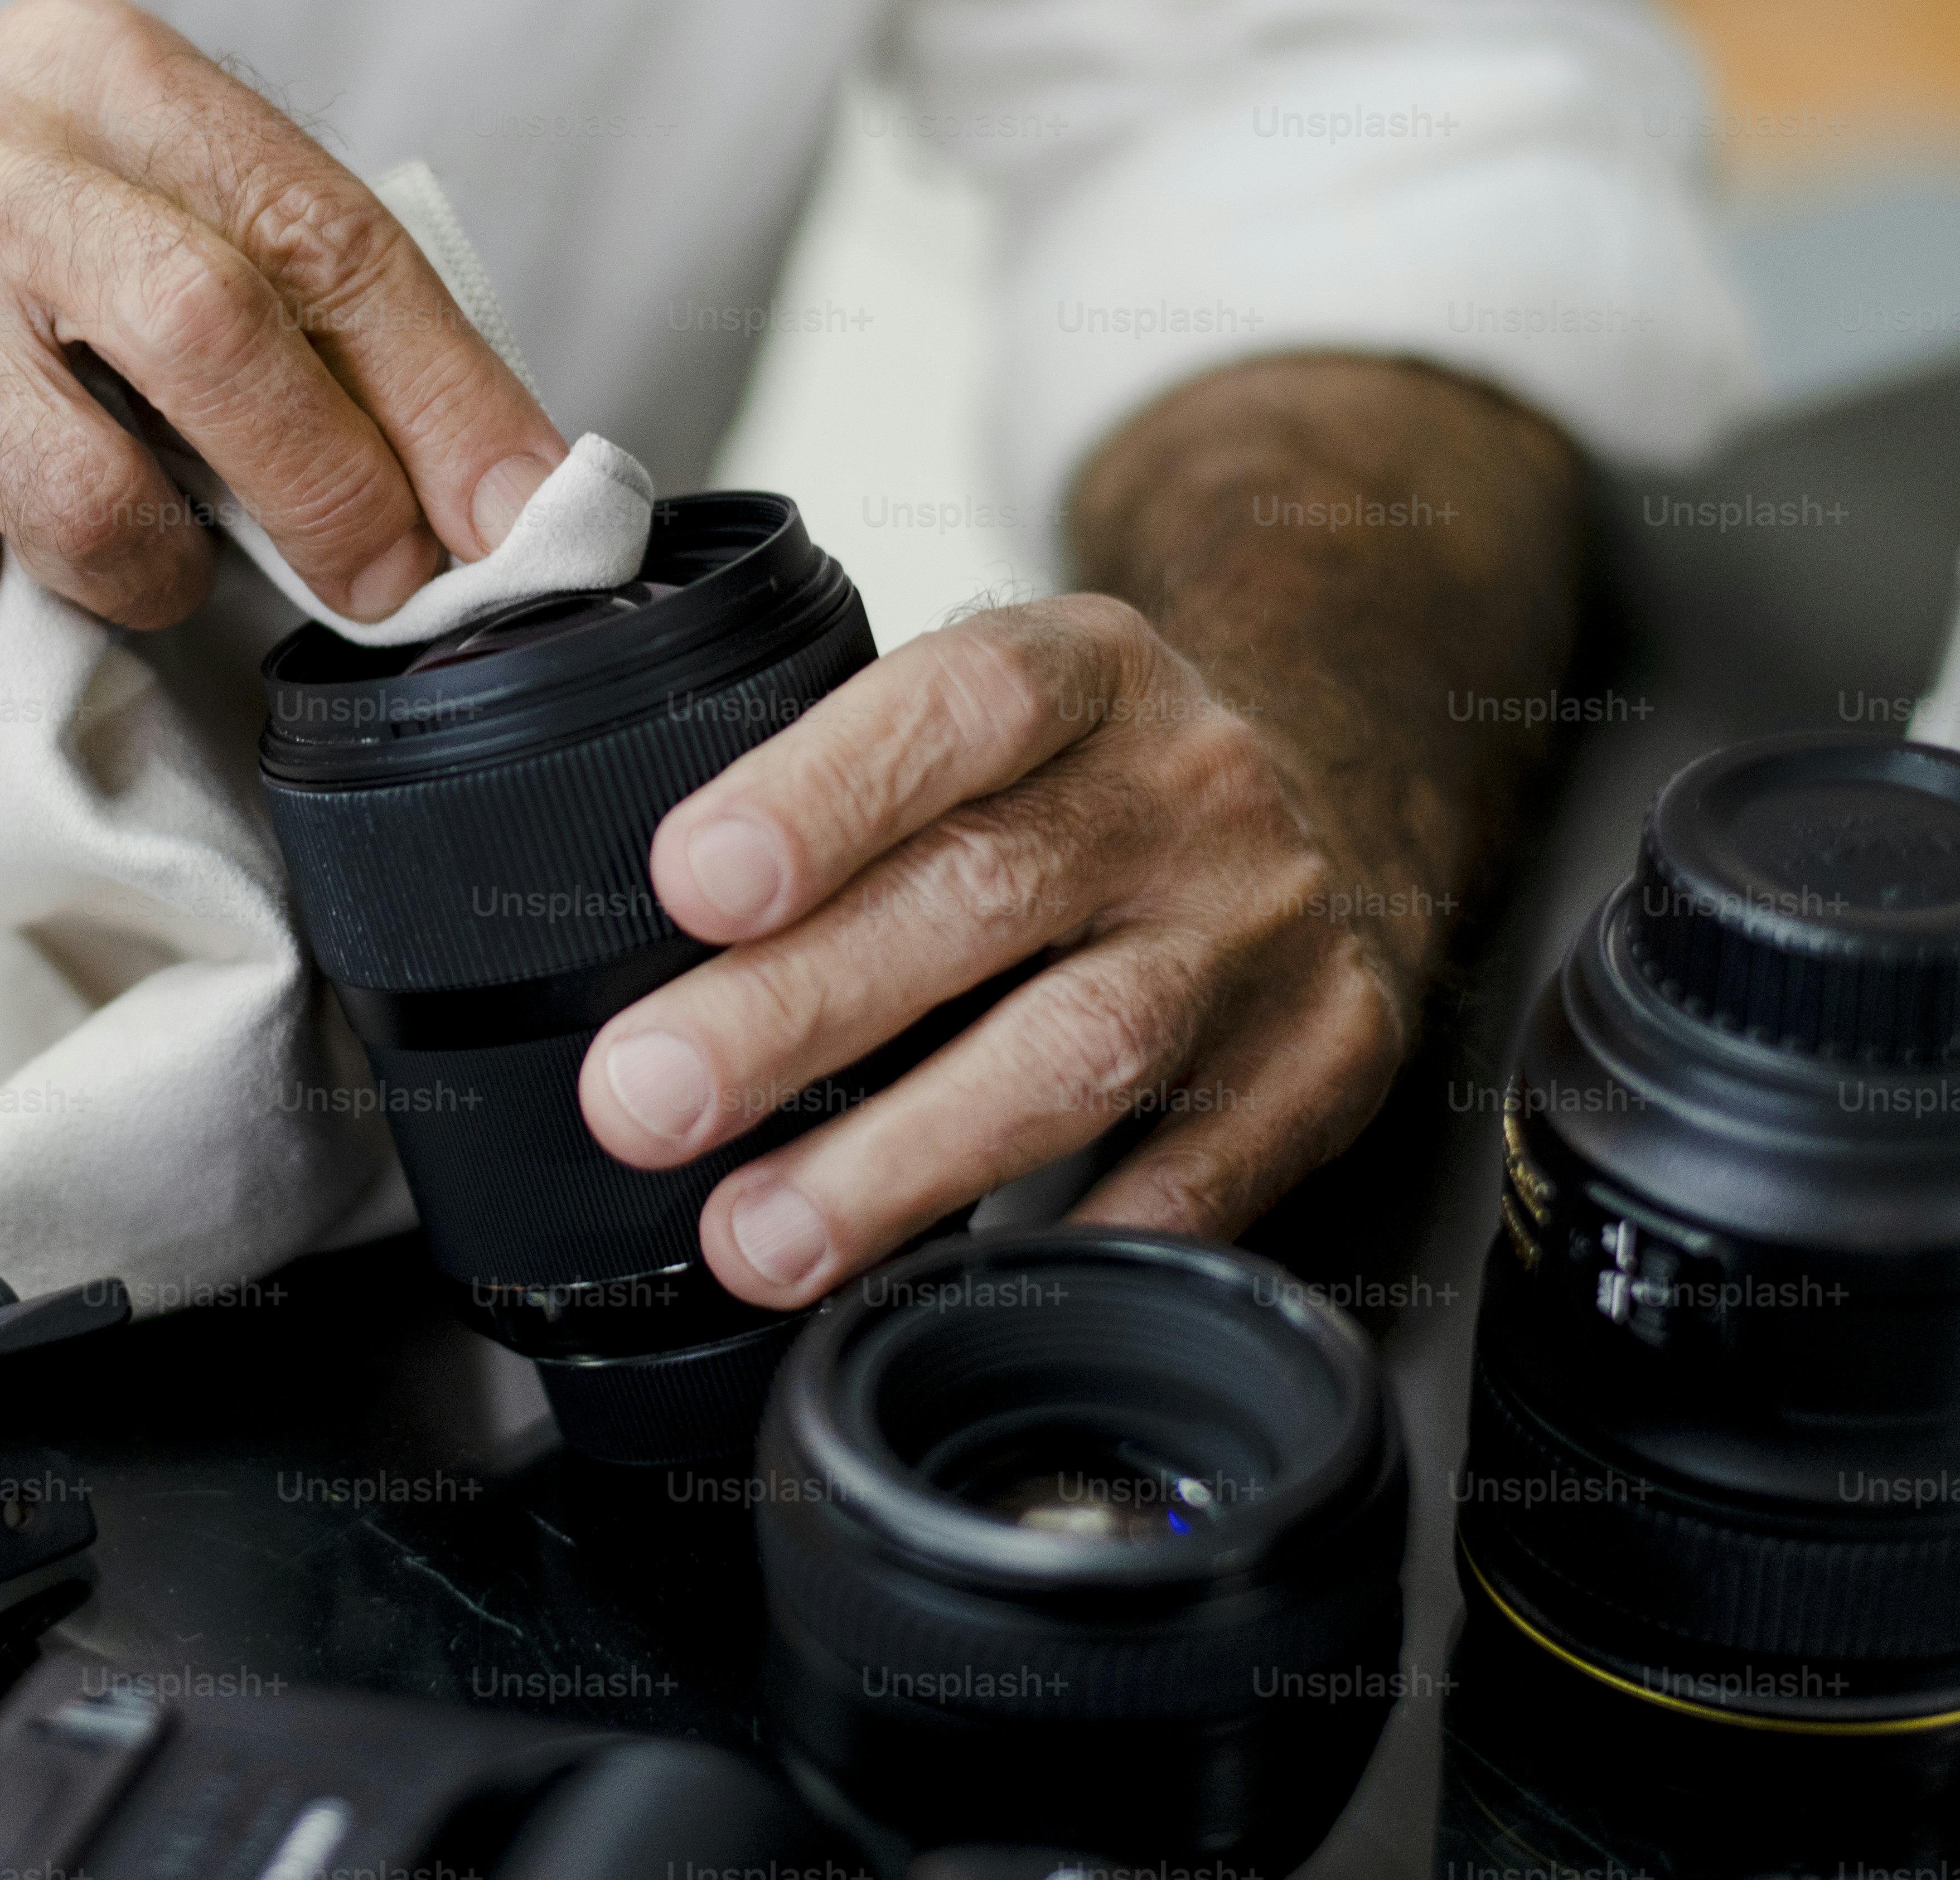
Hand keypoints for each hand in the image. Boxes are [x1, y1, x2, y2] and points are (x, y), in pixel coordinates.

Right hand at [0, 0, 566, 636]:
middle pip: (217, 336)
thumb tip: (490, 482)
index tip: (518, 510)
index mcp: (98, 68)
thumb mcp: (124, 182)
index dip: (444, 392)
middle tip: (380, 587)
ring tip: (137, 557)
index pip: (321, 230)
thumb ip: (284, 290)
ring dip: (156, 574)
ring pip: (92, 503)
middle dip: (335, 493)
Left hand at [573, 594, 1414, 1306]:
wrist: (1333, 804)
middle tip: (648, 1095)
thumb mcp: (992, 719)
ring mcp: (1264, 932)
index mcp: (1089, 667)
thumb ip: (847, 780)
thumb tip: (626, 928)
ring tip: (755, 1238)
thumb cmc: (1089, 777)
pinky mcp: (1325, 1063)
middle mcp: (1190, 787)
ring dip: (899, 1160)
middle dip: (797, 1008)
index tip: (690, 881)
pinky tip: (930, 1292)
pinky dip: (1053, 1251)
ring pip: (1080, 1051)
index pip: (960, 704)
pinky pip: (1186, 1186)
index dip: (821, 792)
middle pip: (989, 893)